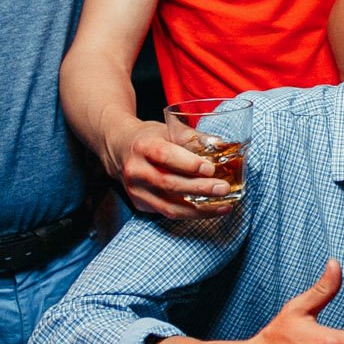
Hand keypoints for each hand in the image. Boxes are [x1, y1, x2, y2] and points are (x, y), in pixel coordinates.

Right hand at [106, 118, 232, 219]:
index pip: (165, 156)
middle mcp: (136, 170)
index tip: (210, 169)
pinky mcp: (140, 204)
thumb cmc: (150, 137)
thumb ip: (192, 138)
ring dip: (200, 209)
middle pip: (169, 184)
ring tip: (224, 205)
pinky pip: (168, 212)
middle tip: (224, 188)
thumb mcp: (167, 129)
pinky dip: (191, 213)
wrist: (120, 149)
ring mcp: (136, 191)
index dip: (188, 164)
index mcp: (142, 146)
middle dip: (200, 188)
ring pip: (169, 206)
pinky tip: (210, 210)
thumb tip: (222, 146)